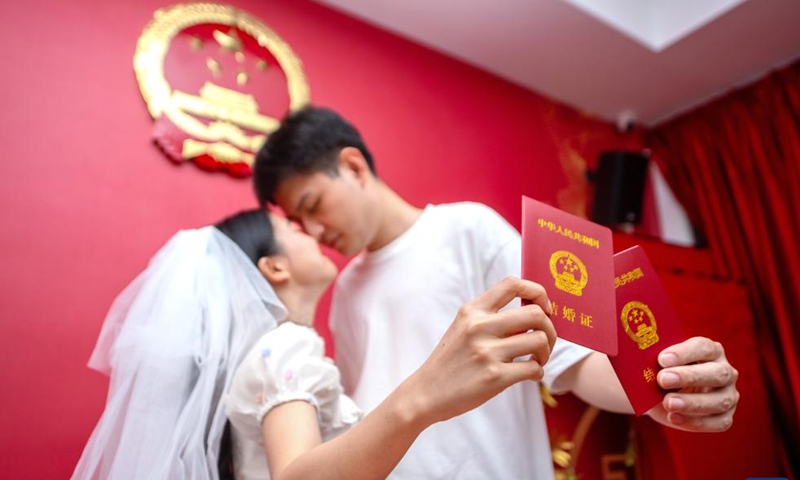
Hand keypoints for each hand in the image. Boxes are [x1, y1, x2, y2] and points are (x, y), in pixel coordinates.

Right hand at [405, 276, 556, 424]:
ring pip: (540, 341)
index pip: (512, 284)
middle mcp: (480, 326)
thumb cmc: (450, 361)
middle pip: (535, 313)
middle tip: (545, 341)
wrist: (425, 393)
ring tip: (537, 360)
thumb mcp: (462, 328)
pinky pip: (534, 368)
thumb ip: (490, 318)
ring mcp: (487, 352)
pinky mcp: (494, 377)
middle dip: (550, 328)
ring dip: (546, 352)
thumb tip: (533, 314)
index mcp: (472, 311)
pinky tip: (528, 375)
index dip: (537, 291)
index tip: (544, 307)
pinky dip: (537, 372)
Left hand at [646, 336, 738, 431]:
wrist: (660, 394)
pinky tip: (673, 418)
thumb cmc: (662, 371)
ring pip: (720, 401)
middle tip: (663, 379)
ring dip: (692, 403)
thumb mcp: (657, 364)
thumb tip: (643, 362)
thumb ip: (654, 360)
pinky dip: (695, 422)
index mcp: (711, 350)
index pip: (703, 347)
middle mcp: (725, 371)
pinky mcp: (725, 417)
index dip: (684, 353)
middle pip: (716, 373)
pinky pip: (718, 423)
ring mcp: (728, 395)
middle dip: (689, 376)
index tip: (662, 359)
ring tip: (668, 403)